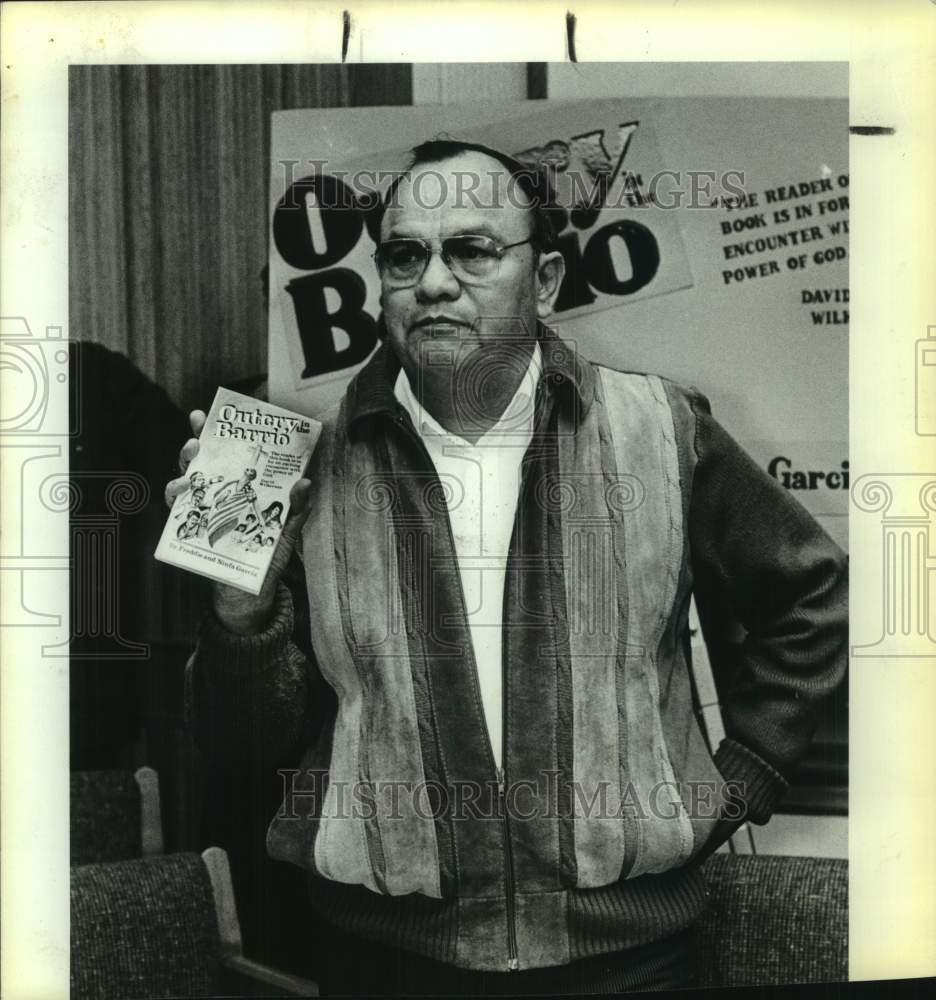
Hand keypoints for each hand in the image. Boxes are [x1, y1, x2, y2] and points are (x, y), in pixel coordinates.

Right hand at [165, 409, 313, 635]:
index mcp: (238, 487)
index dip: (214, 433)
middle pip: (199, 465)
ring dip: (182, 474)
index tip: (208, 415)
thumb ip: (296, 507)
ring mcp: (201, 513)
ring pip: (182, 485)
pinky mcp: (191, 533)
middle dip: (194, 447)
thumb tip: (304, 481)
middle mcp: (215, 495)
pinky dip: (175, 501)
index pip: (226, 455)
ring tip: (190, 472)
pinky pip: (177, 514)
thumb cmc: (268, 553)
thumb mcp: (287, 528)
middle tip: (196, 441)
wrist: (253, 591)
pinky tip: (180, 494)